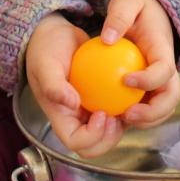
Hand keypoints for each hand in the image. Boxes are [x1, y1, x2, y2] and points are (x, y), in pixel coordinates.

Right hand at [25, 13, 122, 157]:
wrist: (55, 35)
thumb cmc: (46, 49)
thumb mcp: (45, 64)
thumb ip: (54, 86)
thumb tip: (71, 104)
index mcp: (61, 117)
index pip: (76, 142)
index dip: (91, 137)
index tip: (101, 113)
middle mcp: (75, 118)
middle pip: (94, 145)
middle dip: (109, 138)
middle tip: (118, 116)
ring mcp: (89, 110)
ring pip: (108, 131)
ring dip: (120, 126)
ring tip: (128, 106)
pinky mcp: (102, 97)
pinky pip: (117, 109)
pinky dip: (126, 107)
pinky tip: (134, 93)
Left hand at [100, 0, 179, 130]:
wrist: (150, 9)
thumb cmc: (137, 4)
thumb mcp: (127, 1)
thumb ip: (119, 17)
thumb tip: (107, 39)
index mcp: (163, 49)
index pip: (164, 70)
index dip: (149, 80)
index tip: (125, 80)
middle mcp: (167, 68)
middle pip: (171, 97)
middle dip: (154, 112)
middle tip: (127, 115)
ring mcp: (161, 79)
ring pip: (163, 107)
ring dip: (147, 119)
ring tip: (120, 120)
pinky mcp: (152, 85)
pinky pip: (148, 105)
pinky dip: (137, 115)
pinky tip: (114, 116)